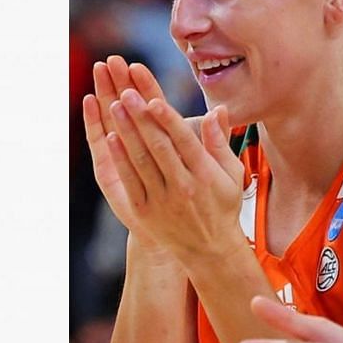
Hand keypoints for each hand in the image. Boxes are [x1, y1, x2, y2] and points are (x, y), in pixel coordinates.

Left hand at [82, 59, 243, 263]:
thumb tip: (217, 109)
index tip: (153, 98)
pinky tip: (111, 137)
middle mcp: (183, 186)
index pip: (184, 141)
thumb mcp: (231, 174)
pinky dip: (120, 159)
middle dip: (141, 118)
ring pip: (141, 161)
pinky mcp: (145, 212)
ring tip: (114, 105)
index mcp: (205, 174)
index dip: (167, 118)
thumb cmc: (222, 205)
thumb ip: (220, 141)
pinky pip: (130, 181)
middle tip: (126, 92)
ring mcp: (162, 200)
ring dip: (127, 132)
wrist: (209, 250)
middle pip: (158, 147)